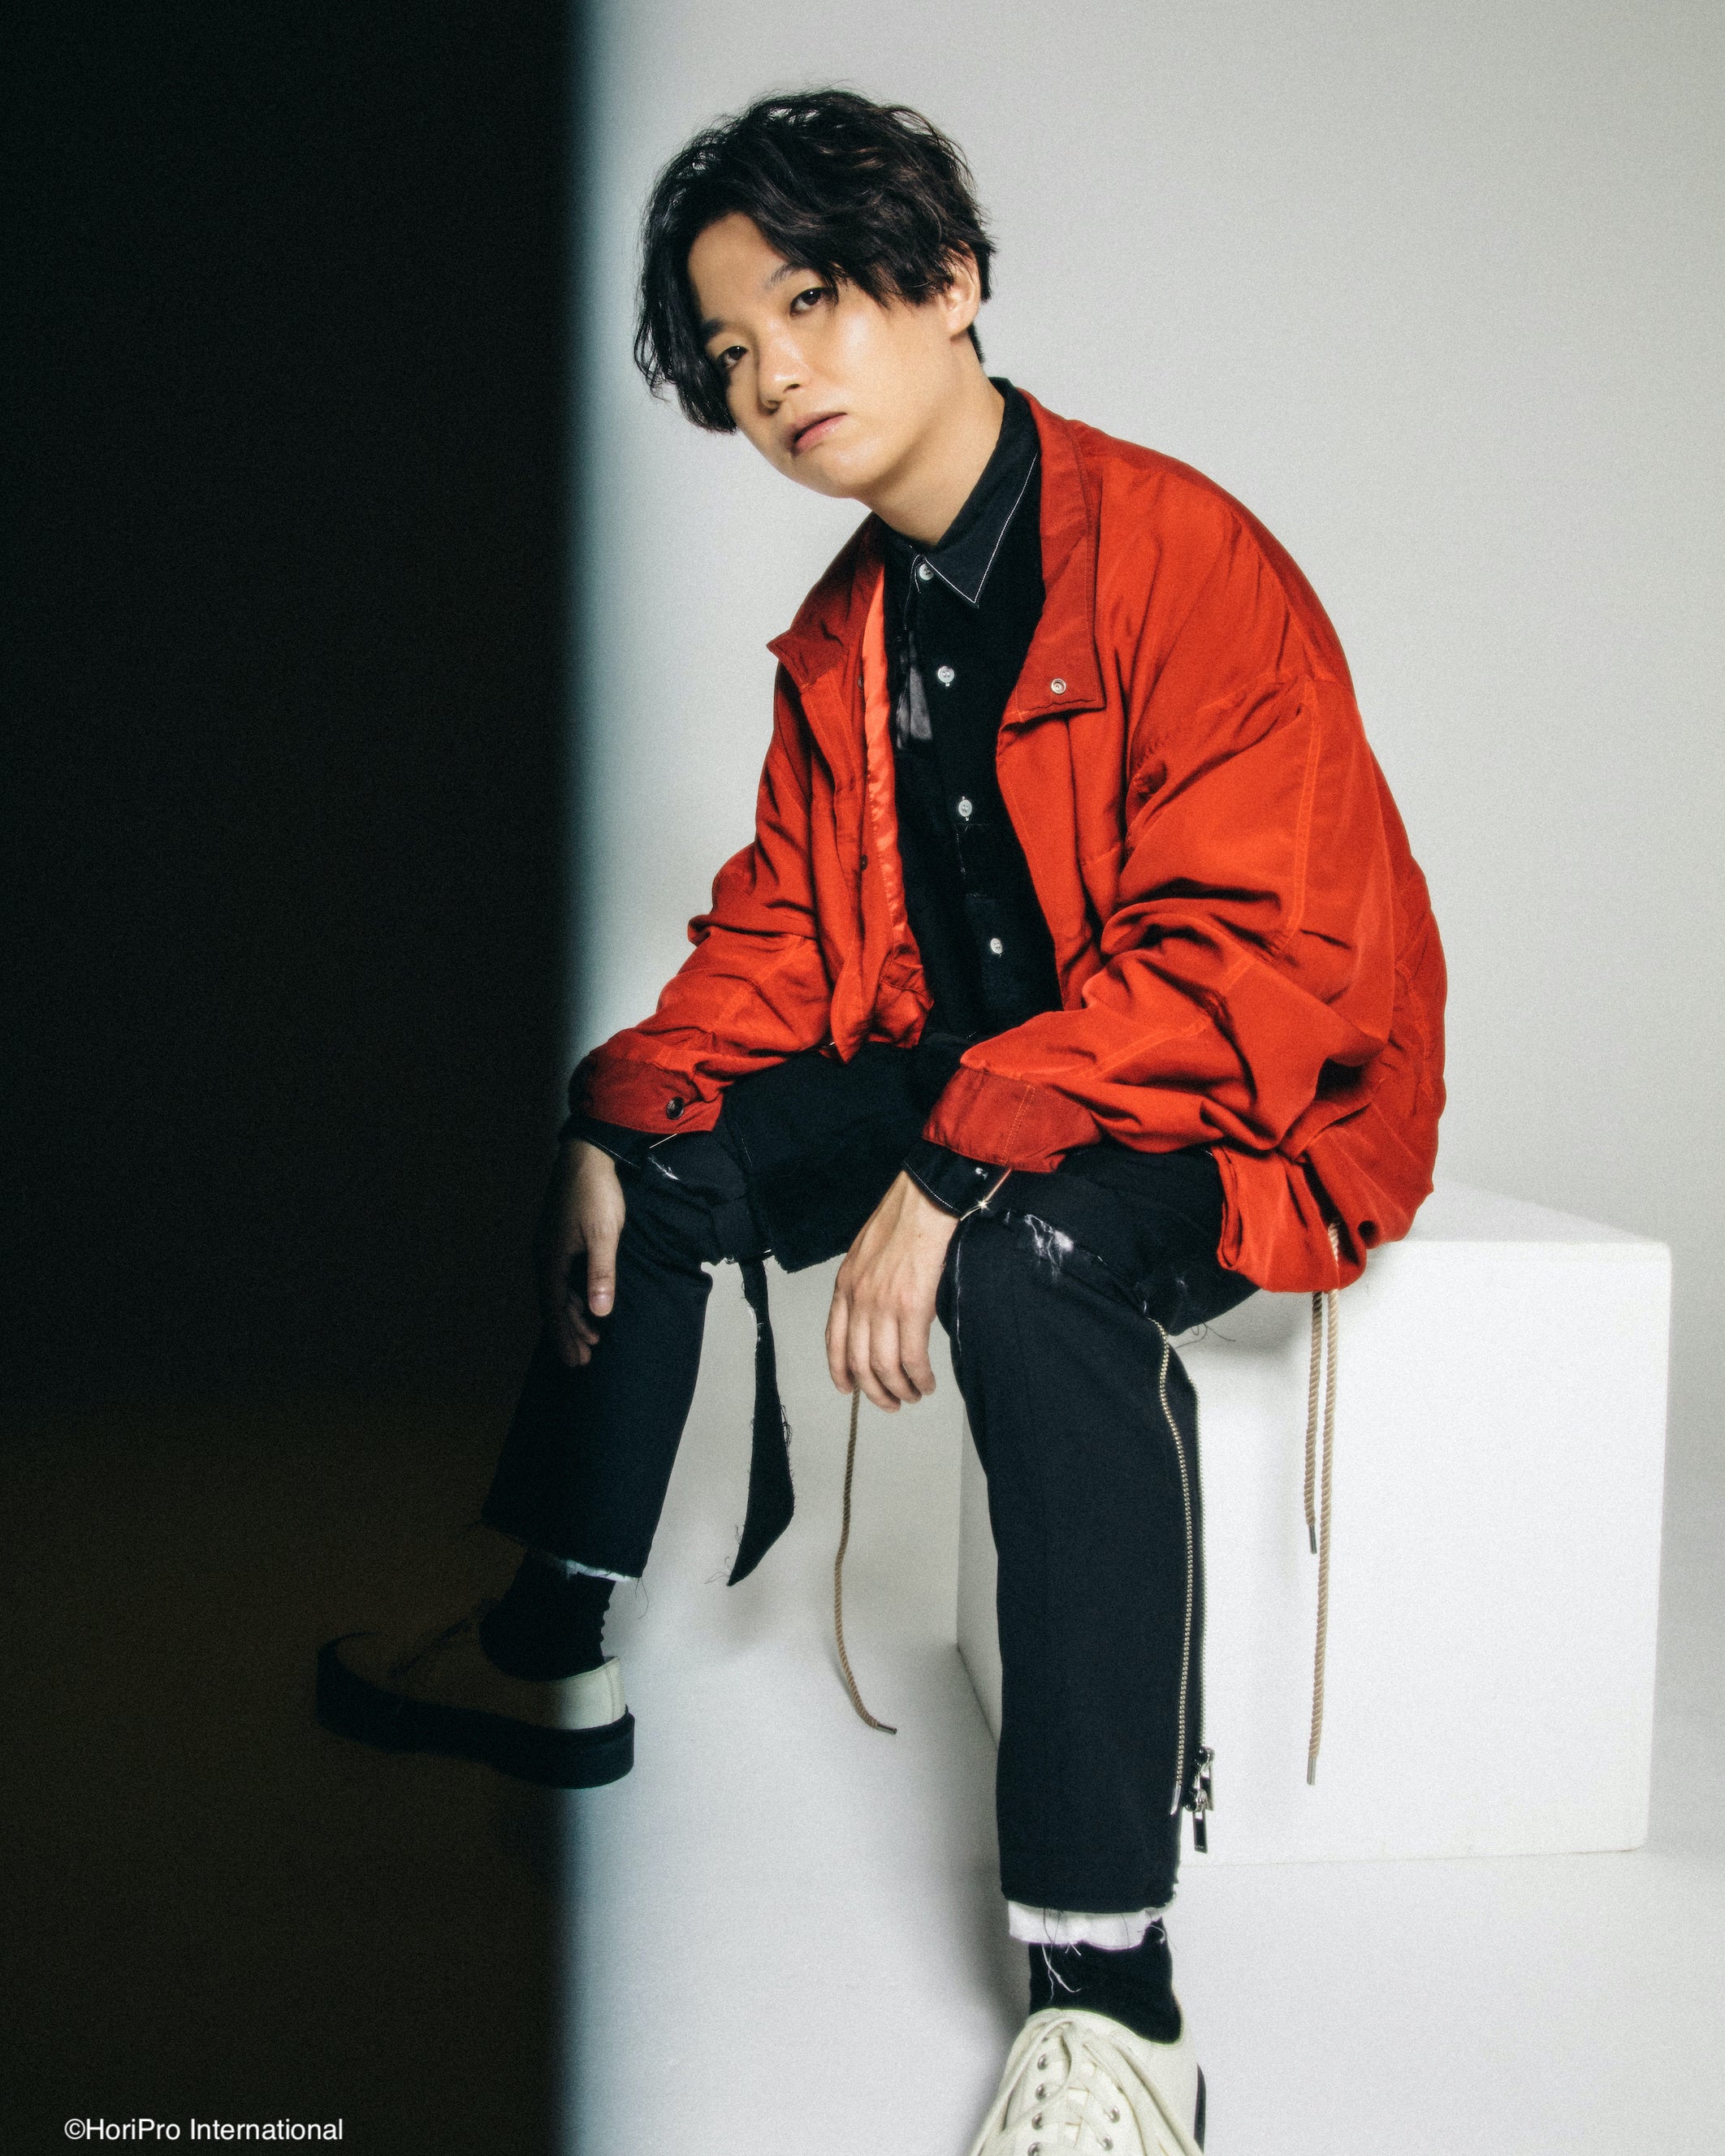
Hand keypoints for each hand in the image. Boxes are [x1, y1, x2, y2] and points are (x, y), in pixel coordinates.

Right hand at [535, 1139, 627, 1367]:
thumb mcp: (604, 1235)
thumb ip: (600, 1274)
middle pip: (554, 1304)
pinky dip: (573, 1295)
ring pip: (559, 1291)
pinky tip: (585, 1302)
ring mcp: (551, 1246)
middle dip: (569, 1332)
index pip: (555, 1309)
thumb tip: (599, 1312)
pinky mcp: (561, 1237)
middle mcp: (545, 1255)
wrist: (589, 1153)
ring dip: (573, 1315)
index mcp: (551, 1259)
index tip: (574, 1361)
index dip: (565, 1336)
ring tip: (590, 1338)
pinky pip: (562, 1276)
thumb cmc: (596, 1193)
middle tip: (583, 1359)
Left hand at [825, 1170, 958, 1411]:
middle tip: (889, 1403)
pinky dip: (919, 1377)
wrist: (924, 1203)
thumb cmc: (902, 1221)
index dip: (840, 1371)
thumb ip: (863, 1285)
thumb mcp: (865, 1253)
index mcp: (845, 1286)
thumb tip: (874, 1315)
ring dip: (899, 1390)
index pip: (833, 1341)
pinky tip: (927, 1382)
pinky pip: (912, 1357)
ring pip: (884, 1366)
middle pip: (859, 1362)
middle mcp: (858, 1299)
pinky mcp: (912, 1307)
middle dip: (873, 1391)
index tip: (848, 1388)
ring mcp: (883, 1305)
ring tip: (912, 1395)